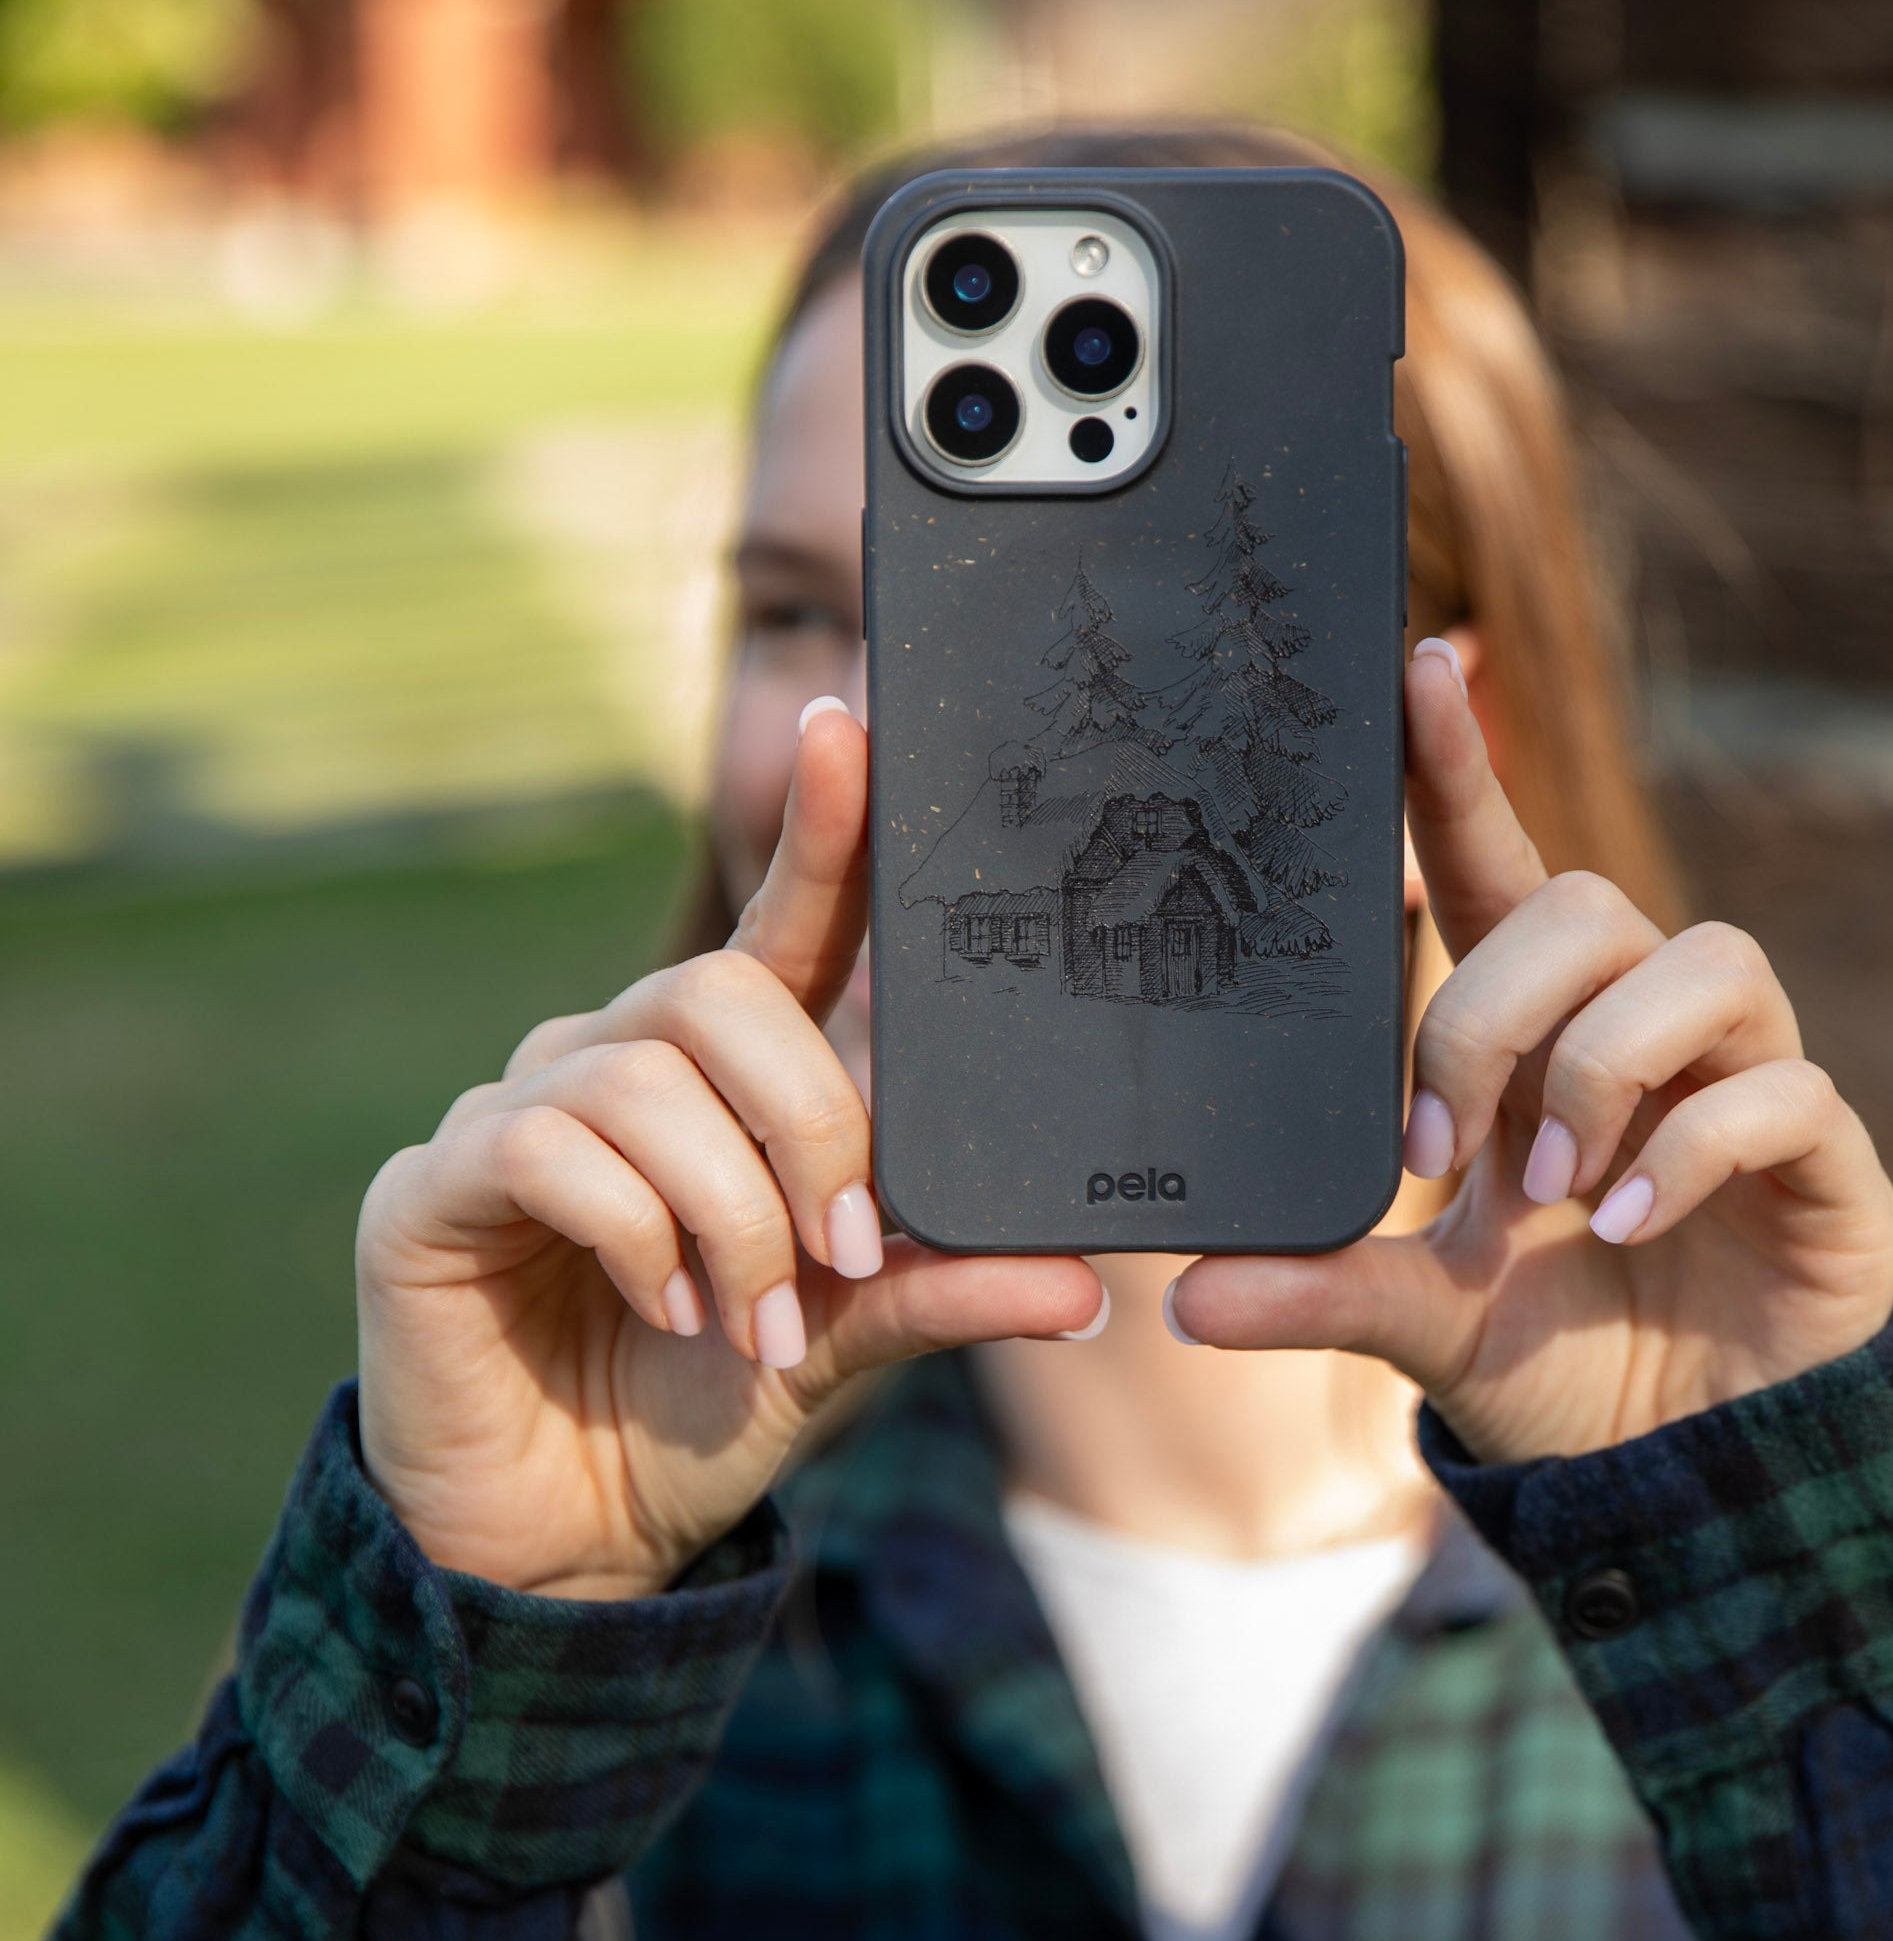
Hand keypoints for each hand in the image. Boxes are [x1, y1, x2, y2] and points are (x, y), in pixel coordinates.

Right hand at [355, 705, 1105, 1597]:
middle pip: (721, 995)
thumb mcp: (845, 1339)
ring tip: (746, 1323)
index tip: (853, 729)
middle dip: (805, 1125)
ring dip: (726, 1215)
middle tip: (839, 1249)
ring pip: (646, 1078)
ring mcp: (517, 1108)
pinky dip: (634, 1230)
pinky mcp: (434, 1182)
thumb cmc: (707, 1404)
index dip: (819, 830)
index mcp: (722, 1078)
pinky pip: (547, 1145)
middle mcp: (616, 1061)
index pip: (779, 926)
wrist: (572, 1533)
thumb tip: (1087, 1288)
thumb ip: (942, 1290)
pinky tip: (662, 1305)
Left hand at [1165, 641, 1892, 1462]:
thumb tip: (1181, 1299)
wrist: (1678, 1462)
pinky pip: (1783, 1086)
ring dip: (1600, 1067)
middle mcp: (1639, 1025)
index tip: (1416, 668)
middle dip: (1495, 1012)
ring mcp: (1741, 1078)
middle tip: (1445, 1146)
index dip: (1458, 768)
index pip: (1496, 863)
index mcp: (1534, 1030)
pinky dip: (1691, 1148)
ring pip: (1701, 959)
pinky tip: (1621, 1222)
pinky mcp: (1821, 1152)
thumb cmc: (1550, 1350)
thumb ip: (1317, 1287)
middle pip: (1587, 903)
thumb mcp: (1417, 1315)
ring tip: (1547, 1186)